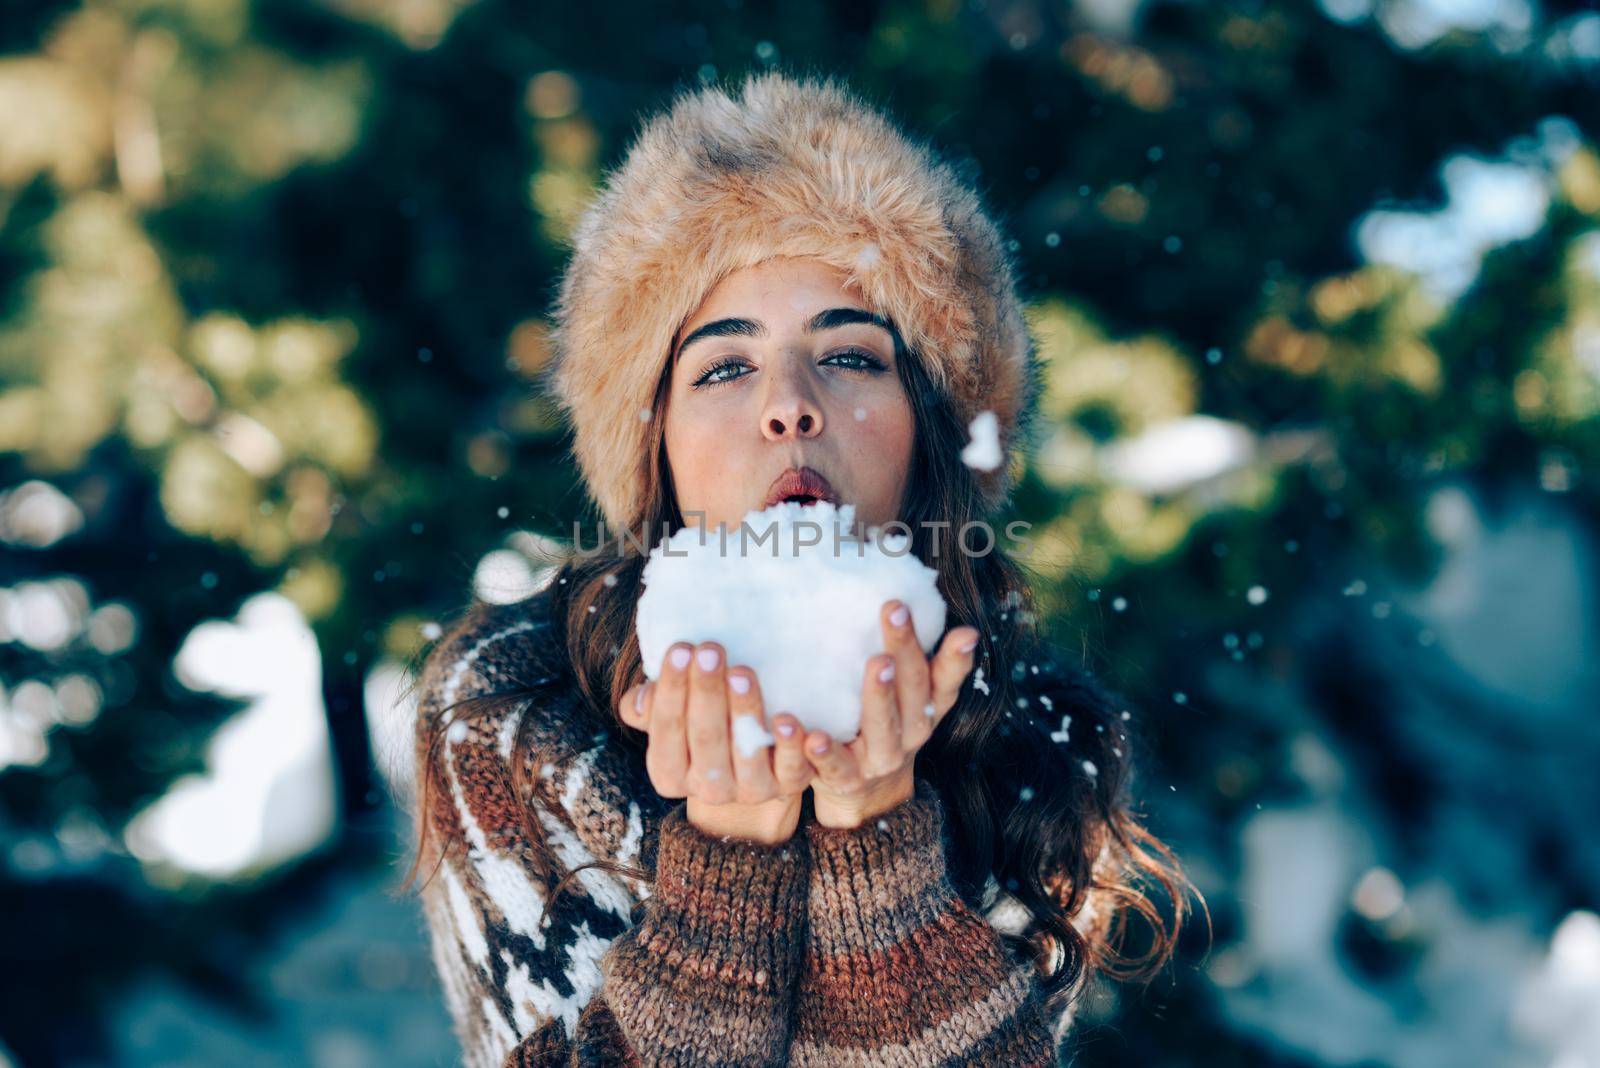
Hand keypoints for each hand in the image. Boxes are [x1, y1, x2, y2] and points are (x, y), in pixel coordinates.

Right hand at [618, 641, 814, 844]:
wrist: (757, 761)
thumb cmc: (707, 723)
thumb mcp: (675, 715)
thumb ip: (650, 707)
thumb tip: (638, 700)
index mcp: (670, 774)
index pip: (666, 732)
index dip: (672, 691)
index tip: (680, 650)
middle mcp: (708, 789)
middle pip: (706, 739)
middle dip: (707, 693)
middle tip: (710, 651)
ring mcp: (750, 790)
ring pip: (746, 754)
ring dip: (744, 712)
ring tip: (741, 674)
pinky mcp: (787, 785)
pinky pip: (791, 770)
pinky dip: (791, 746)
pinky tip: (786, 719)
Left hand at [803, 602, 979, 828]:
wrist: (867, 796)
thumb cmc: (886, 725)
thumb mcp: (909, 698)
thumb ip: (920, 661)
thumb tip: (936, 613)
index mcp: (928, 709)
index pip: (946, 679)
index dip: (955, 656)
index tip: (963, 629)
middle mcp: (912, 734)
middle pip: (912, 689)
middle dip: (905, 648)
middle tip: (895, 610)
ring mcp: (881, 758)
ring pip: (883, 726)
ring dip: (879, 694)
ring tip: (876, 662)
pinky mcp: (847, 779)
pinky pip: (834, 764)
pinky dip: (822, 751)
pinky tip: (810, 735)